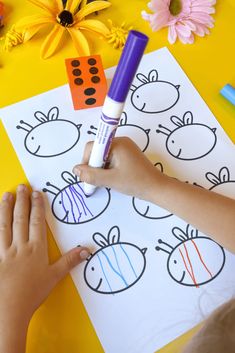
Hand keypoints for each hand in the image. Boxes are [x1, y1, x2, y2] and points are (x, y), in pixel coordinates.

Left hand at [0, 185, 89, 352]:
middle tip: (22, 186)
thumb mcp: (54, 277)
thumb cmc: (32, 293)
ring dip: (5, 209)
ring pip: (4, 225)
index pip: (37, 222)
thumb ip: (69, 261)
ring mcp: (4, 251)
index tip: (37, 193)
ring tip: (7, 195)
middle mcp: (19, 246)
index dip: (37, 206)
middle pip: (21, 219)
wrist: (9, 308)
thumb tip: (87, 250)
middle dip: (22, 201)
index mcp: (36, 249)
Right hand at [73, 137, 164, 200]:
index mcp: (117, 143)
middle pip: (97, 151)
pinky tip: (113, 177)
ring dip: (101, 168)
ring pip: (103, 156)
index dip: (87, 161)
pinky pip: (111, 158)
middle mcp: (120, 142)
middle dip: (94, 166)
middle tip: (99, 180)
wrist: (157, 188)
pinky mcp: (127, 155)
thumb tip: (75, 170)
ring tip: (108, 180)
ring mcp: (125, 148)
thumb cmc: (136, 182)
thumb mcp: (111, 180)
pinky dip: (108, 168)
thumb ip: (92, 175)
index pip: (93, 146)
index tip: (88, 175)